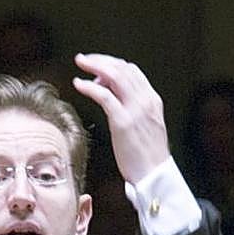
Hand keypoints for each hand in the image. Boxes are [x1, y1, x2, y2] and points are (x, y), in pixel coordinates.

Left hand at [72, 53, 170, 184]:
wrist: (155, 176)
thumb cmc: (147, 157)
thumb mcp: (146, 127)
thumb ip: (134, 110)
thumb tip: (116, 100)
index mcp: (152, 100)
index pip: (132, 71)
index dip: (113, 64)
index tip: (98, 66)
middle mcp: (146, 100)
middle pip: (122, 68)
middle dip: (101, 60)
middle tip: (83, 59)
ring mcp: (135, 110)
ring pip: (114, 76)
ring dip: (94, 66)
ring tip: (79, 64)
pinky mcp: (123, 122)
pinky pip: (104, 96)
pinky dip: (89, 86)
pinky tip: (79, 84)